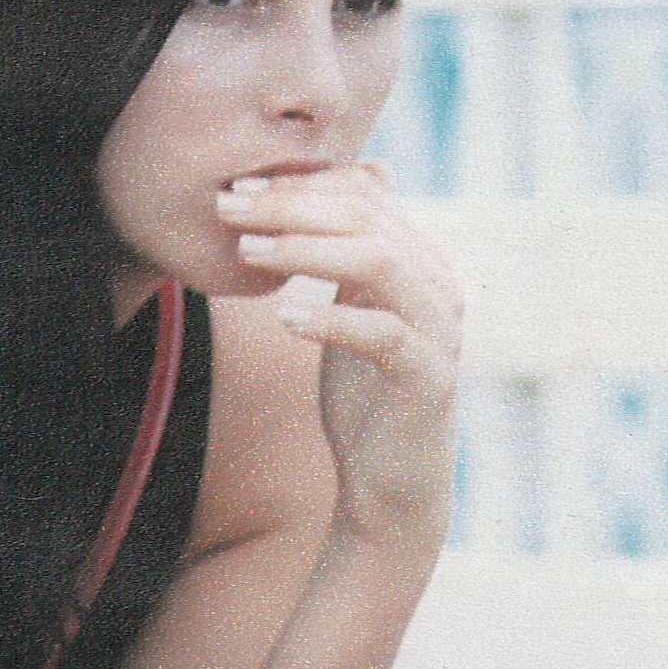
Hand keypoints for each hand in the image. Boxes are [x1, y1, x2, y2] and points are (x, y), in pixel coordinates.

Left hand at [216, 165, 460, 541]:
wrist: (391, 482)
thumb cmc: (364, 397)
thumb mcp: (349, 315)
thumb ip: (341, 261)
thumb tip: (317, 202)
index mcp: (417, 261)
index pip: (364, 195)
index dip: (301, 186)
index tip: (238, 189)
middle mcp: (436, 284)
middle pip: (367, 218)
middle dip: (292, 207)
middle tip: (229, 208)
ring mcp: (438, 329)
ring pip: (380, 261)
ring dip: (307, 251)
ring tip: (249, 253)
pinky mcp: (428, 379)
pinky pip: (384, 335)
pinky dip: (332, 321)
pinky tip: (284, 319)